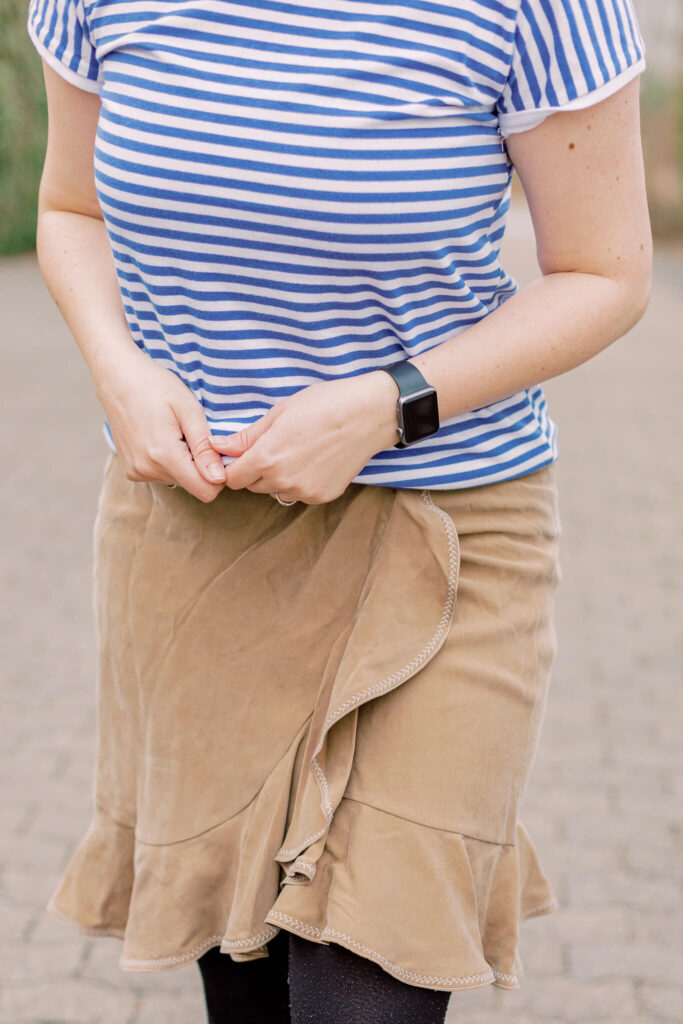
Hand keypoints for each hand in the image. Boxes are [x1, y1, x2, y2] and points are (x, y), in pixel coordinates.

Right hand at [95, 349, 226, 501]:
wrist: (117, 376)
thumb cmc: (155, 386)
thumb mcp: (189, 410)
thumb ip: (205, 447)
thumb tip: (219, 479)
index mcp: (164, 456)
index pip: (205, 491)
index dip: (218, 474)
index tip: (216, 450)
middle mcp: (147, 470)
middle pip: (192, 485)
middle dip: (200, 465)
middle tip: (191, 433)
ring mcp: (136, 471)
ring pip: (178, 480)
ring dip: (184, 461)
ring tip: (174, 431)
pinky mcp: (131, 470)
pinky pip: (162, 475)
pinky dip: (169, 461)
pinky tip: (161, 436)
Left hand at [210, 371, 398, 504]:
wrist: (368, 415)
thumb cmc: (323, 405)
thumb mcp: (279, 414)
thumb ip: (246, 437)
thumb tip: (217, 446)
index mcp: (266, 458)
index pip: (232, 478)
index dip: (233, 466)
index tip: (240, 455)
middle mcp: (283, 481)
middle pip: (253, 486)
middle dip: (255, 470)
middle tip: (273, 446)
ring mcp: (305, 491)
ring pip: (276, 492)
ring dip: (277, 478)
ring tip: (296, 452)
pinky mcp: (322, 496)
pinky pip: (299, 494)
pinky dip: (300, 482)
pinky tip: (313, 461)